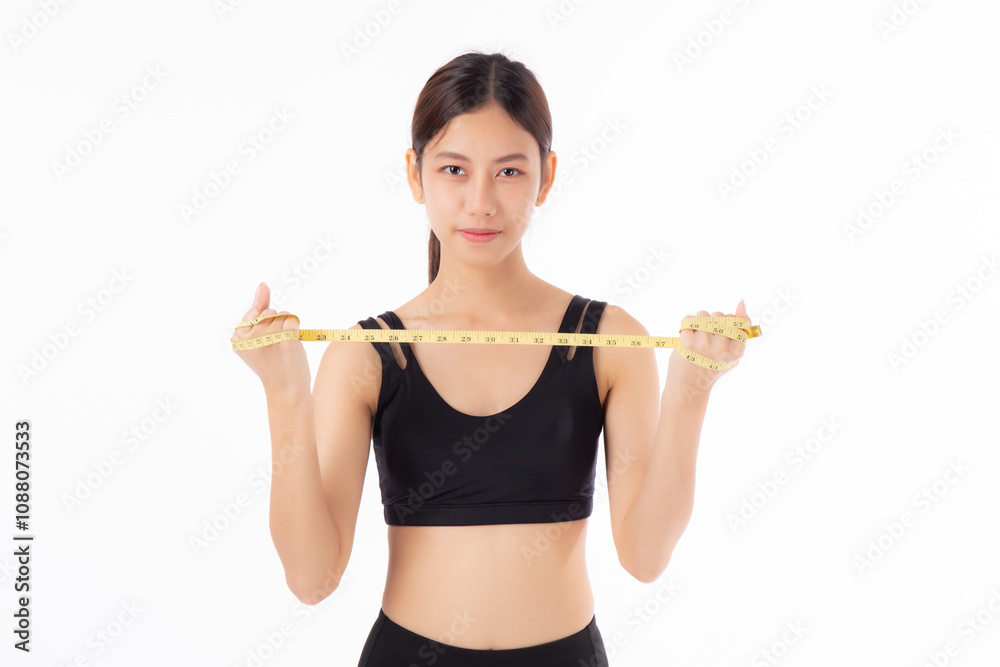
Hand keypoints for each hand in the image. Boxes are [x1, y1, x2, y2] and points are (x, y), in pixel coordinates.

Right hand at [231, 282, 310, 396]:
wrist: (287, 389)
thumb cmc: (273, 362)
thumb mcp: (259, 336)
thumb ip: (259, 309)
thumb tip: (262, 284)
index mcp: (237, 337)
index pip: (255, 313)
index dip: (265, 326)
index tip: (264, 346)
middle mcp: (249, 337)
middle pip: (269, 312)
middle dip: (276, 325)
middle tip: (275, 349)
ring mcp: (268, 338)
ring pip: (282, 314)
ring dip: (287, 328)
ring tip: (283, 349)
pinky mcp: (287, 340)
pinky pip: (293, 319)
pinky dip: (296, 329)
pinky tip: (292, 345)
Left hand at [667, 299, 748, 395]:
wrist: (688, 387)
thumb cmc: (710, 366)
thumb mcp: (730, 353)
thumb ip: (738, 331)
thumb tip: (741, 302)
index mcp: (736, 351)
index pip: (741, 322)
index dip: (730, 322)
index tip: (723, 331)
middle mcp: (722, 347)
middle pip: (720, 315)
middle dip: (712, 322)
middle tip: (707, 339)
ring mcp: (705, 344)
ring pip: (703, 315)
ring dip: (698, 322)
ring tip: (696, 338)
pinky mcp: (688, 342)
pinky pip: (688, 319)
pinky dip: (686, 326)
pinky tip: (687, 339)